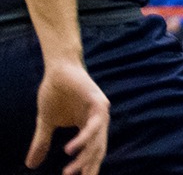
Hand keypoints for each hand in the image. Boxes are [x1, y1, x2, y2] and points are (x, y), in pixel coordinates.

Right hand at [29, 59, 108, 174]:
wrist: (57, 69)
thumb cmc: (54, 93)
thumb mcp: (45, 122)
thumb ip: (42, 143)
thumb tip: (31, 165)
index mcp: (89, 127)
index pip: (92, 153)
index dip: (87, 168)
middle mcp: (99, 121)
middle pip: (97, 151)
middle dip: (88, 168)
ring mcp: (100, 112)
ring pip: (97, 141)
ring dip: (83, 158)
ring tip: (69, 171)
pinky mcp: (98, 102)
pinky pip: (94, 124)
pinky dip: (84, 138)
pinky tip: (71, 149)